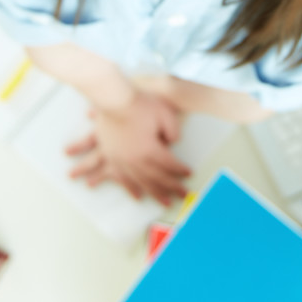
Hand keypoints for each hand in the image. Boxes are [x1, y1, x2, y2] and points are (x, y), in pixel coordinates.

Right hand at [65, 89, 191, 204]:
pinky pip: (121, 178)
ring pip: (141, 182)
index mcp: (150, 150)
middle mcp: (136, 160)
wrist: (113, 98)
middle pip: (158, 178)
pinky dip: (130, 188)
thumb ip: (173, 132)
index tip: (189, 174)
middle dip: (172, 188)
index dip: (181, 170)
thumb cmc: (139, 103)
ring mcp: (122, 160)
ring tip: (164, 202)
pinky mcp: (111, 156)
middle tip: (182, 196)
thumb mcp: (165, 114)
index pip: (170, 164)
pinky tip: (137, 196)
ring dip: (154, 193)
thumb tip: (172, 144)